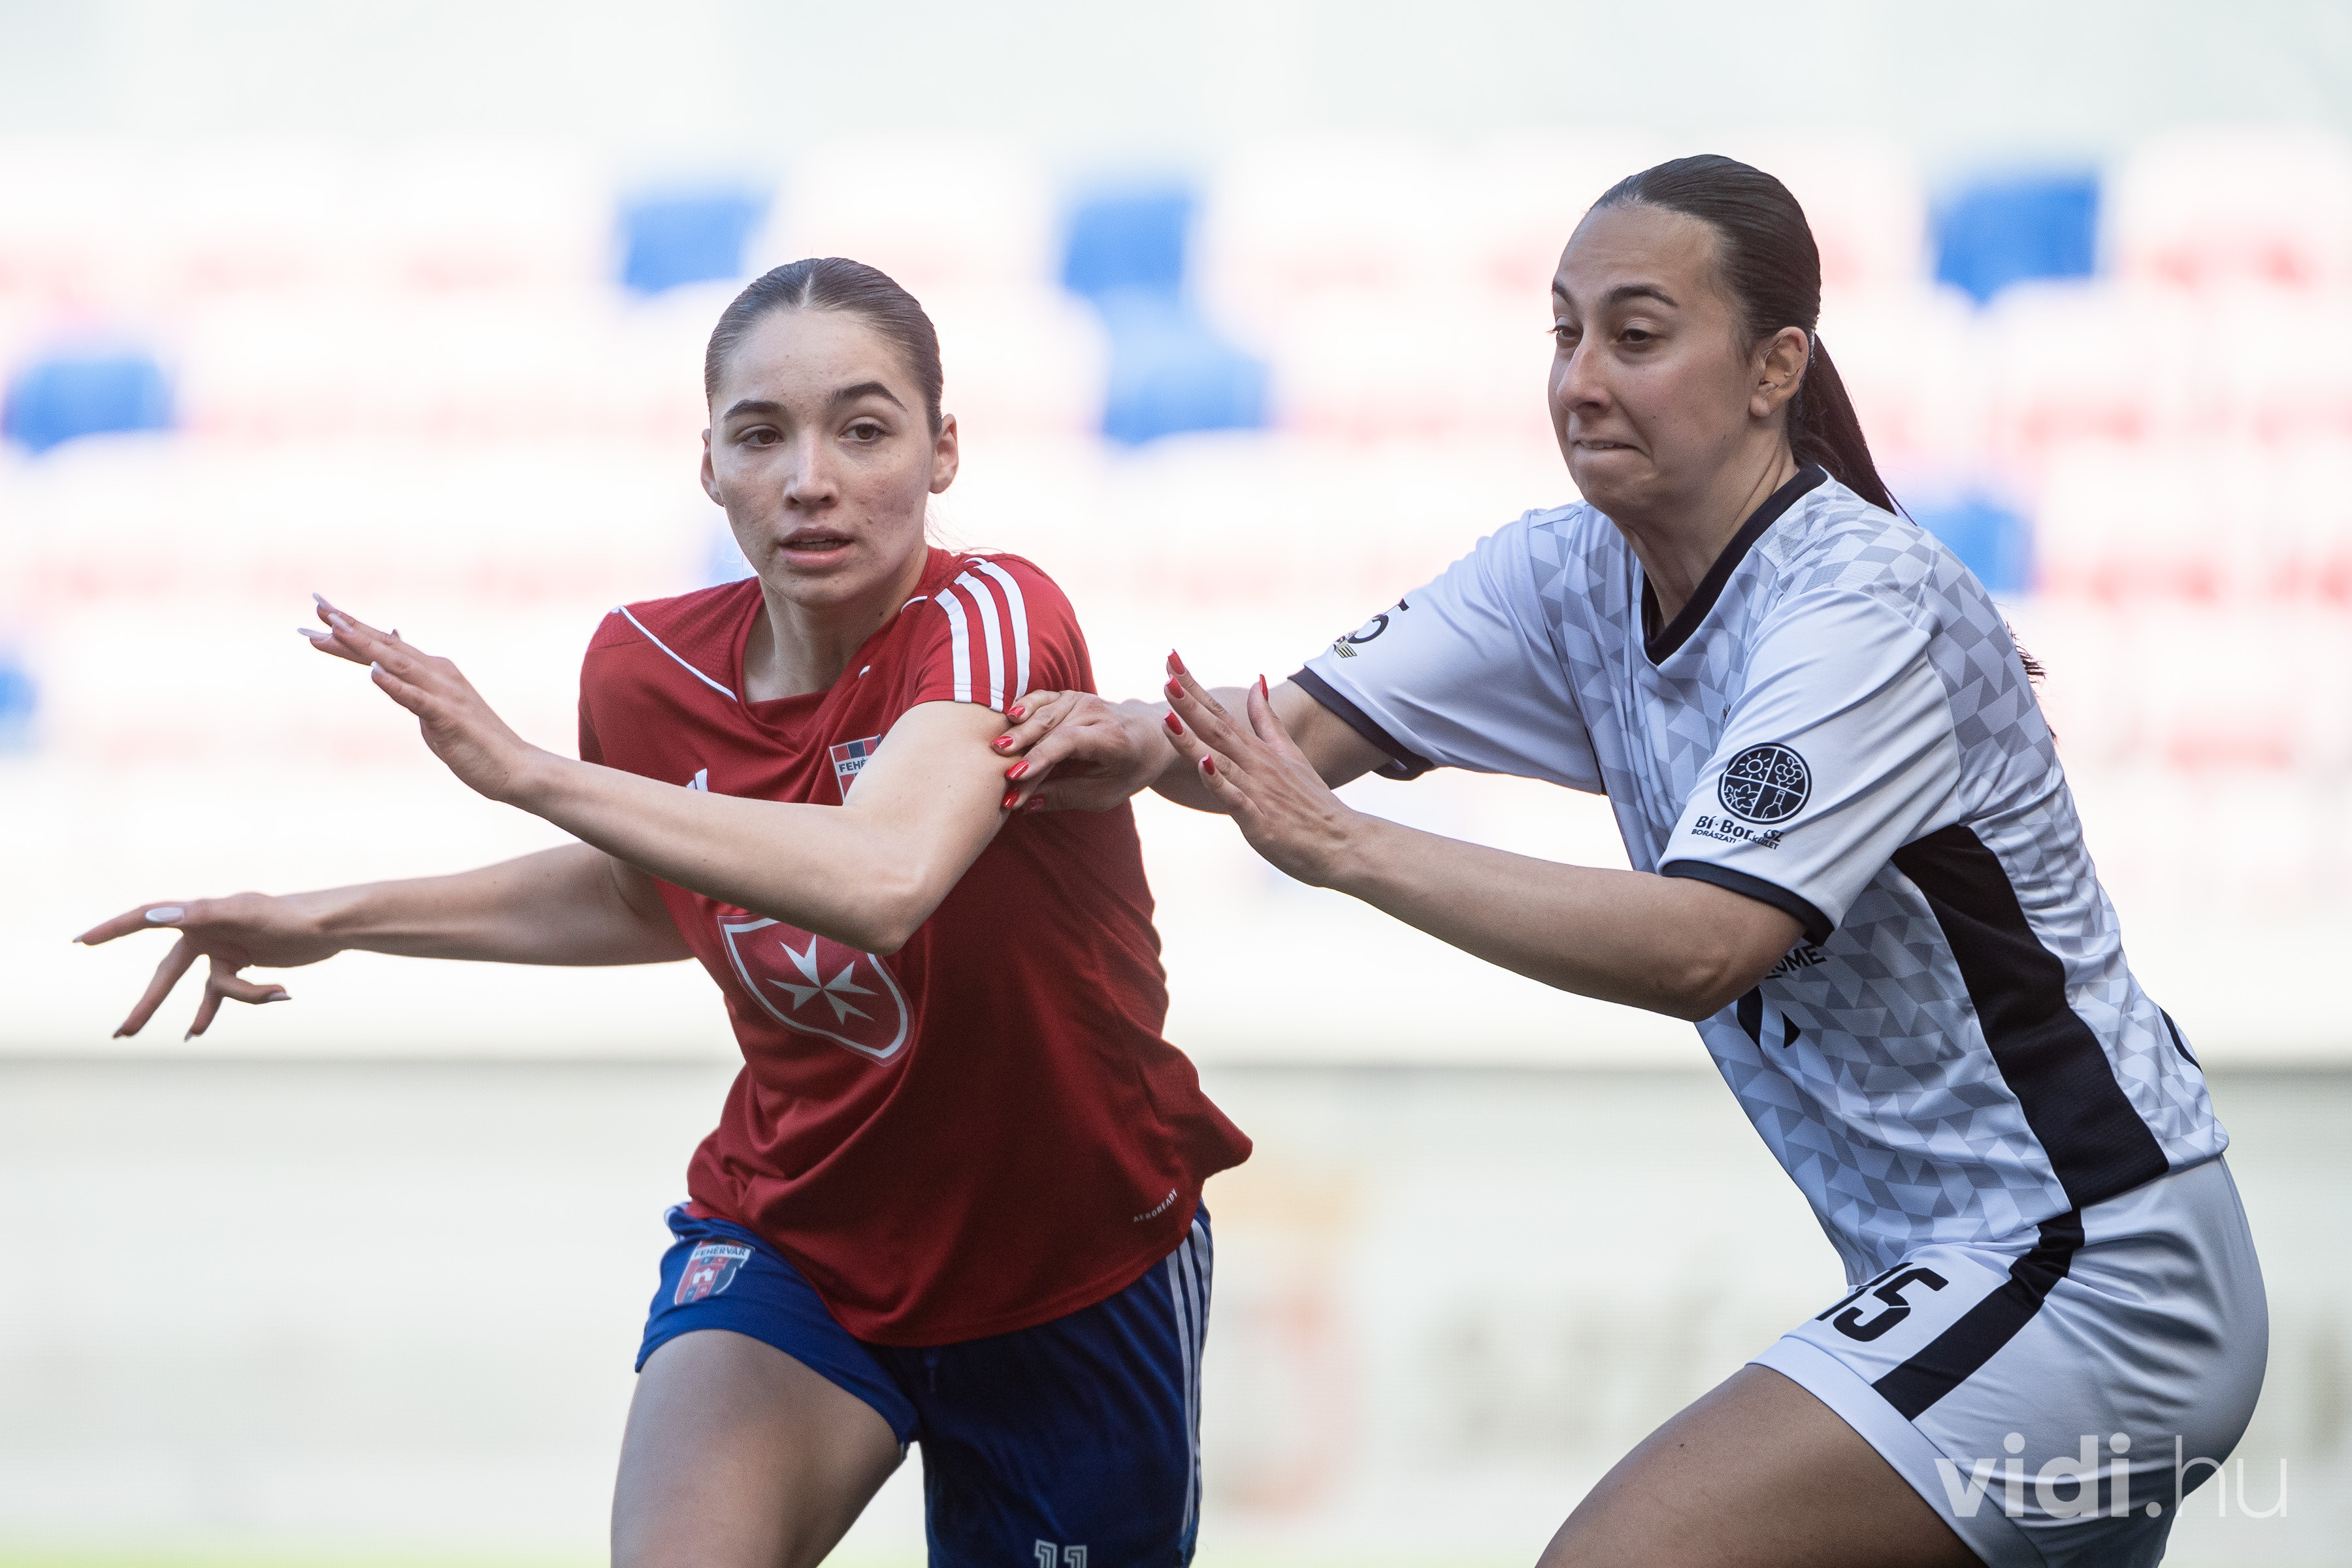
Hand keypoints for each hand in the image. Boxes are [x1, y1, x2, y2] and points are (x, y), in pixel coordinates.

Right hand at [75, 893, 343, 1039]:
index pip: (147, 918)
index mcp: (200, 915)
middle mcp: (206, 931)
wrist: (329, 927)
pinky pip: (223, 993)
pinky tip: (197, 1031)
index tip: (81, 941)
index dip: (112, 929)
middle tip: (123, 1033)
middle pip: (167, 974)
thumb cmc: (289, 914)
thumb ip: (200, 913)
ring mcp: (223, 949)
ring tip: (190, 1038)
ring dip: (207, 1011)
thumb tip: (154, 914)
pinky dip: (217, 1009)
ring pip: (207, 989)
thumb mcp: (245, 912)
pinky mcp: (241, 963)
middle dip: (148, 1004)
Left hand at [301, 594, 544, 803]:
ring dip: (366, 645)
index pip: (387, 644)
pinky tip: (374, 673)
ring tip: (336, 628)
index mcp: (435, 671)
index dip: (353, 629)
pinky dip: (396, 685)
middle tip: (318, 607)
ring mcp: (446, 694)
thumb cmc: (476, 743)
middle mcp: (440, 674)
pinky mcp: (450, 718)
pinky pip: (418, 700)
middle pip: (388, 646)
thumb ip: (412, 688)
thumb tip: (385, 666)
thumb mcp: (436, 709)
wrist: (517, 768)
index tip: (321, 612)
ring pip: (399, 663)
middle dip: (350, 627)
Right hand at [993, 688, 1177, 811]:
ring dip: (1017, 734)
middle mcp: (1096, 712)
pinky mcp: (1068, 696)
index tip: (1015, 778)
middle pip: (1050, 730)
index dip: (1040, 759)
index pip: (1068, 743)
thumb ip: (1066, 796)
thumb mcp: (1104, 794)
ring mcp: (1081, 699)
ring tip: (994, 750)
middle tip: (997, 776)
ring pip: (1042, 715)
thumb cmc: (1125, 771)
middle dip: (1022, 754)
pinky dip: (1023, 707)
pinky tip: (1008, 717)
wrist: (1147, 737)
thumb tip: (1026, 804)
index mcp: (1112, 738)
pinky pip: (1041, 699)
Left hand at [1159, 654, 1367, 885]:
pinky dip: (1220, 782)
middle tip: (1166, 675)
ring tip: (1167, 718)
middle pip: (1217, 729)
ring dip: (1193, 740)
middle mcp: (1257, 766)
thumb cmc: (1313, 804)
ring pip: (1221, 761)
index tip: (1171, 659)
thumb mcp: (1290, 755)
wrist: (1345, 843)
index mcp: (1259, 752)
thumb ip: (1268, 722)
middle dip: (1189, 703)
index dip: (1194, 688)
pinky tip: (1204, 765)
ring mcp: (1259, 792)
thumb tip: (1255, 684)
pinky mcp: (1261, 821)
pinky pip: (1237, 799)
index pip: (1220, 713)